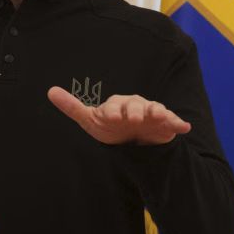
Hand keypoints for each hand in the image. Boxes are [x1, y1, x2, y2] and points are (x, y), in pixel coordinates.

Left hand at [47, 88, 190, 145]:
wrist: (131, 141)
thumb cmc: (109, 127)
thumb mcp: (89, 120)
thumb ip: (72, 107)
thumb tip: (50, 91)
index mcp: (117, 104)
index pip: (115, 105)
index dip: (113, 110)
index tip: (112, 117)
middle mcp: (136, 105)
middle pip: (137, 104)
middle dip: (135, 111)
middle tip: (133, 119)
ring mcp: (152, 114)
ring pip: (156, 109)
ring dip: (158, 113)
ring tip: (160, 118)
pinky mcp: (166, 124)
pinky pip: (173, 121)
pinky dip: (178, 123)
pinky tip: (184, 127)